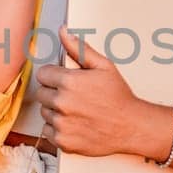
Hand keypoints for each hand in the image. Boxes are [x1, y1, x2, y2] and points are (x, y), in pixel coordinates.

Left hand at [27, 23, 148, 156]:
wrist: (131, 126)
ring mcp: (62, 124)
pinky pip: (48, 131)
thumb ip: (79, 48)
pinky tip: (75, 123)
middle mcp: (62, 103)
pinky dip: (58, 129)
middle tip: (73, 96)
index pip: (42, 74)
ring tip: (76, 110)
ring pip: (44, 112)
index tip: (64, 80)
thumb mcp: (103, 66)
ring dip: (55, 111)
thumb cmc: (119, 97)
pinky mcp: (63, 141)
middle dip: (53, 92)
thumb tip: (63, 31)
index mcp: (69, 82)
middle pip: (41, 94)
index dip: (53, 76)